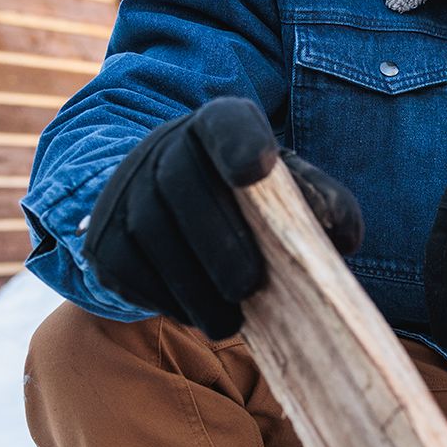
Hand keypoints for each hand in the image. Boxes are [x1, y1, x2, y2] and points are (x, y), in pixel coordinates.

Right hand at [83, 97, 362, 338]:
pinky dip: (164, 299)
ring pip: (149, 236)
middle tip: (249, 287)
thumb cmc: (247, 201)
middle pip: (180, 186)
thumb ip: (324, 205)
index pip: (225, 123)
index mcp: (218, 127)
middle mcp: (162, 148)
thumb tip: (344, 238)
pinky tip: (197, 315)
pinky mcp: (102, 239)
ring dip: (192, 287)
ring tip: (231, 324)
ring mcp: (124, 192)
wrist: (167, 205)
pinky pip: (128, 270)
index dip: (239, 143)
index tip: (256, 170)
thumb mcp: (287, 191)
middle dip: (216, 243)